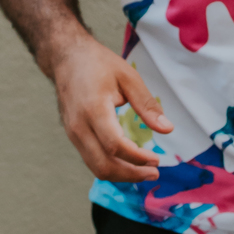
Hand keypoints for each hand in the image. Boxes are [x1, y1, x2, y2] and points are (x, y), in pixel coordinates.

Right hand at [52, 35, 172, 182]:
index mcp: (93, 109)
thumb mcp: (128, 77)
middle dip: (131, 174)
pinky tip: (129, 164)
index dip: (138, 158)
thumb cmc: (98, 63)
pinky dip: (112, 168)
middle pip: (104, 165)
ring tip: (144, 172)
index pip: (115, 146)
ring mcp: (73, 134)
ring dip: (122, 176)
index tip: (156, 159)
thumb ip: (147, 105)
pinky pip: (92, 161)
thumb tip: (167, 129)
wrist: (66, 57)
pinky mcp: (73, 137)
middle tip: (154, 173)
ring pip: (97, 168)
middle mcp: (79, 126)